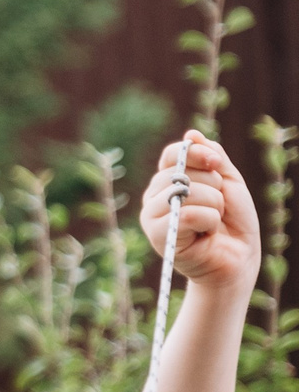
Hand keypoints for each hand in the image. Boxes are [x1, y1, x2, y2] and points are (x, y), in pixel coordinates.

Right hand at [140, 132, 260, 290]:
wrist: (238, 257)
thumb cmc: (232, 221)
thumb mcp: (227, 181)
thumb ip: (212, 158)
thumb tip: (191, 134)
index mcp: (167, 182)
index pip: (174, 153)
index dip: (197, 154)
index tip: (217, 165)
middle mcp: (154, 197)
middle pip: (184, 172)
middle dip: (213, 187)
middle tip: (215, 208)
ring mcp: (153, 217)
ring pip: (188, 192)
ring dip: (214, 207)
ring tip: (211, 224)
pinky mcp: (158, 235)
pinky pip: (190, 214)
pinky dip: (210, 222)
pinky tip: (206, 234)